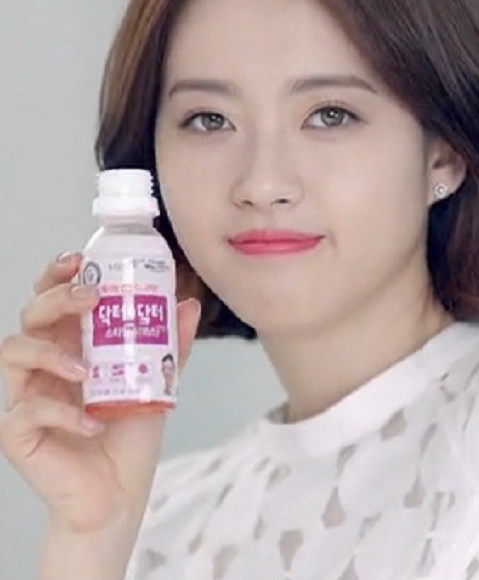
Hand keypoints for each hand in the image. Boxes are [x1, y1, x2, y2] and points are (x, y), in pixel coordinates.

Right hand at [0, 252, 200, 534]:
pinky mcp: (19, 432)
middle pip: (31, 314)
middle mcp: (46, 365)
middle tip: (89, 297)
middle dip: (56, 297)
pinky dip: (63, 413)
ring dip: (49, 353)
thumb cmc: (131, 433)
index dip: (58, 274)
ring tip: (86, 369)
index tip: (80, 260)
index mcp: (72, 345)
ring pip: (13, 352)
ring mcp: (28, 395)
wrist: (120, 491)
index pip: (55, 299)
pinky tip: (94, 422)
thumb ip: (170, 346)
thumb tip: (189, 305)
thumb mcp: (156, 382)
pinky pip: (26, 411)